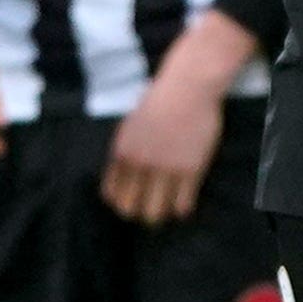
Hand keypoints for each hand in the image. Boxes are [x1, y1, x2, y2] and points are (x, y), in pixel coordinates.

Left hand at [101, 11, 256, 225]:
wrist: (189, 87)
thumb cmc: (160, 100)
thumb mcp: (130, 125)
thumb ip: (125, 151)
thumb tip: (123, 177)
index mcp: (122, 153)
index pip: (111, 195)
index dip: (120, 203)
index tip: (132, 202)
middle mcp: (140, 165)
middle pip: (131, 210)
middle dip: (139, 213)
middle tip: (151, 208)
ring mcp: (166, 168)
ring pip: (157, 212)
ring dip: (161, 214)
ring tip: (168, 209)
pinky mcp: (191, 169)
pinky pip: (183, 204)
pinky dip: (182, 208)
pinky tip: (184, 204)